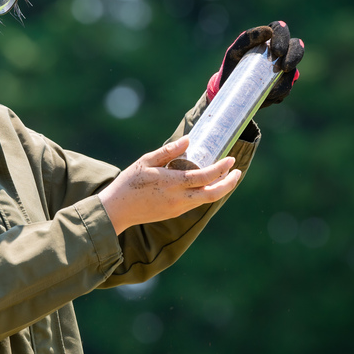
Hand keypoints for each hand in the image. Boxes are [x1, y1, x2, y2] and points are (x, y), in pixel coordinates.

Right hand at [97, 137, 240, 234]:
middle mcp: (179, 198)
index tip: (231, 160)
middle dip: (229, 183)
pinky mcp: (174, 214)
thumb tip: (188, 140)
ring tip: (224, 176)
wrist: (116, 211)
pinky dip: (205, 194)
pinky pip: (195, 203)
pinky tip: (204, 185)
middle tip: (237, 171)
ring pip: (206, 200)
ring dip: (218, 189)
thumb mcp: (146, 162)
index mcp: (172, 183)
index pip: (205, 177)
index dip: (221, 169)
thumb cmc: (128, 183)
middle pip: (213, 194)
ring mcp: (177, 208)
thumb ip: (168, 151)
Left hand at [206, 21, 303, 106]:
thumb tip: (268, 31)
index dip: (283, 36)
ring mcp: (284, 68)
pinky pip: (288, 88)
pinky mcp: (283, 84)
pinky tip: (269, 96)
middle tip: (284, 68)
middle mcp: (280, 52)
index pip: (280, 29)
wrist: (230, 90)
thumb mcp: (235, 51)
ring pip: (294, 71)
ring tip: (271, 90)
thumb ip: (247, 38)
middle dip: (294, 56)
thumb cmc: (233, 65)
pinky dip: (280, 92)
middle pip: (297, 46)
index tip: (277, 51)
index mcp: (268, 39)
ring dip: (285, 81)